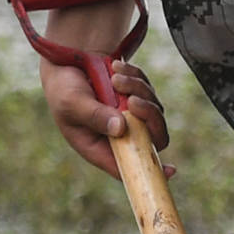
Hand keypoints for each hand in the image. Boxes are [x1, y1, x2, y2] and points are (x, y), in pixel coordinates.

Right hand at [41, 55, 171, 178]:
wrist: (65, 63)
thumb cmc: (63, 89)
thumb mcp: (73, 103)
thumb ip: (95, 116)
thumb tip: (121, 129)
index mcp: (100, 147)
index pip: (128, 166)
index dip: (149, 169)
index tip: (170, 170)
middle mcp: (119, 135)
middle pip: (152, 137)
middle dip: (147, 116)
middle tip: (131, 99)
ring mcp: (131, 116)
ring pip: (153, 110)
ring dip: (137, 90)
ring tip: (115, 77)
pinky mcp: (136, 97)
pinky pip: (148, 89)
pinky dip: (135, 76)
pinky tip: (116, 67)